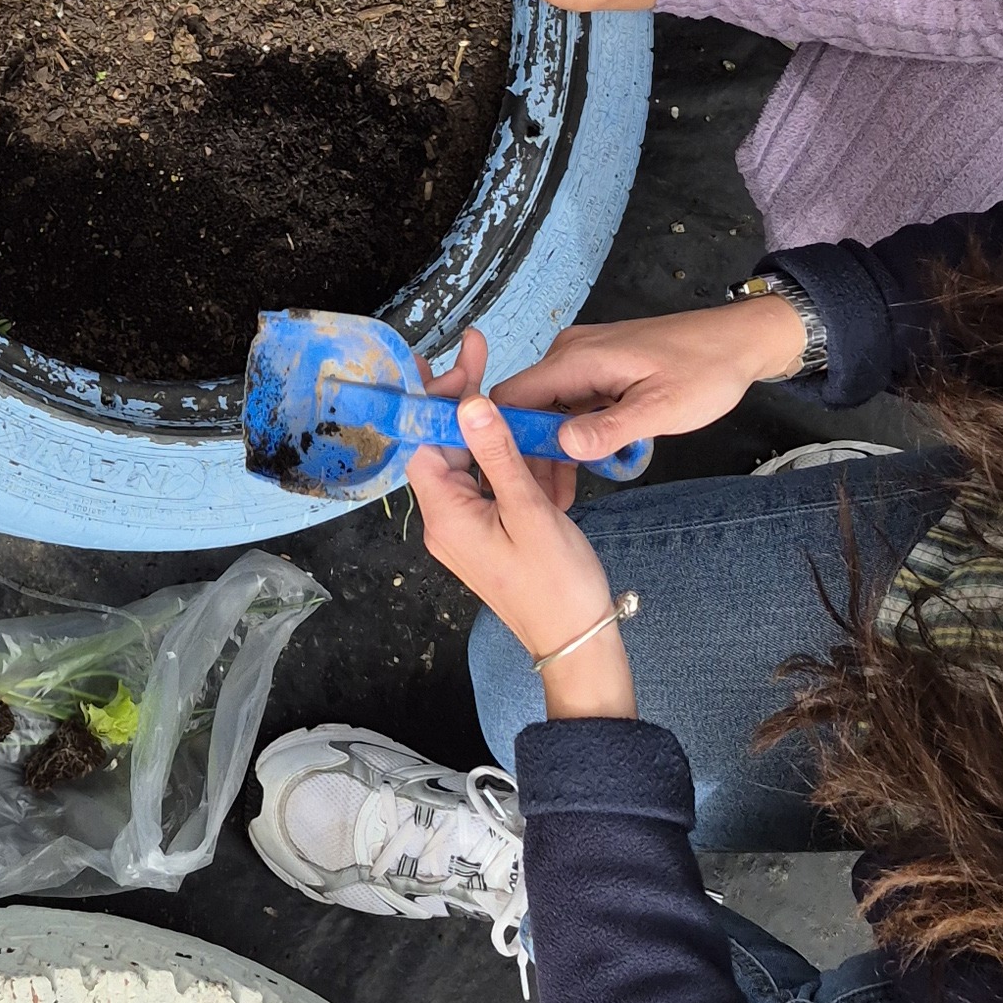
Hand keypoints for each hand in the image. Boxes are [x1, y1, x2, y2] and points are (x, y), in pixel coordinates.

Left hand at [405, 336, 634, 717]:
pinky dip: (520, 470)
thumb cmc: (556, 584)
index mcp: (445, 514)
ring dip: (507, 442)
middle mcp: (446, 520)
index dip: (440, 398)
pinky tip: (550, 461)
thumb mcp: (531, 512)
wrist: (578, 642)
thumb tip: (471, 402)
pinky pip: (495, 488)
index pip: (424, 440)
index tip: (465, 360)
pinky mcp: (490, 535)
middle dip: (476, 410)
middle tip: (492, 362)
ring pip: (476, 465)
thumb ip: (500, 455)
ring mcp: (467, 528)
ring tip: (543, 426)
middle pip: (448, 447)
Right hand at [489, 294, 811, 463]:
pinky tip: (586, 466)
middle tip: (547, 500)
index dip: (504, 439)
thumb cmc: (706, 371)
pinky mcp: (599, 369)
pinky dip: (573, 434)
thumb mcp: (662, 408)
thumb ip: (611, 428)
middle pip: (525, 407)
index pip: (511, 398)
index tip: (513, 480)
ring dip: (552, 449)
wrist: (738, 341)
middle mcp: (570, 354)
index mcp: (577, 360)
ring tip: (564, 494)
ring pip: (548, 408)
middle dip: (530, 453)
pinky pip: (571, 404)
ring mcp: (584, 360)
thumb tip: (563, 447)